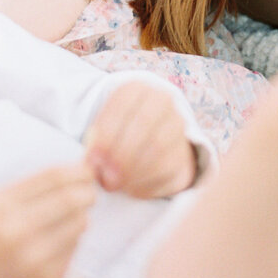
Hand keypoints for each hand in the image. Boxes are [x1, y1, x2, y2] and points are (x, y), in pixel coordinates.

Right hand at [0, 163, 95, 277]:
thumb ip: (27, 192)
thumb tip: (72, 174)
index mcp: (1, 207)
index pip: (53, 178)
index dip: (77, 171)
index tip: (86, 171)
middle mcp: (17, 231)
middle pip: (71, 199)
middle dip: (87, 192)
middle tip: (90, 192)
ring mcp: (34, 258)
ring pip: (78, 224)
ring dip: (81, 217)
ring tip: (71, 219)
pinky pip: (73, 250)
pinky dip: (71, 241)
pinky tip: (56, 244)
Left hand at [85, 82, 197, 197]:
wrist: (149, 144)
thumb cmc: (117, 135)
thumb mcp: (103, 130)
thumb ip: (96, 143)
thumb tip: (93, 165)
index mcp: (137, 89)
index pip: (123, 104)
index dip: (106, 133)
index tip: (93, 158)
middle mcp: (162, 101)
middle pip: (144, 124)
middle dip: (120, 153)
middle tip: (104, 176)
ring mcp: (177, 127)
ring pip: (158, 147)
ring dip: (132, 170)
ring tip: (114, 183)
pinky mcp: (184, 156)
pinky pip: (167, 169)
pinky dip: (145, 182)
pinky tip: (130, 188)